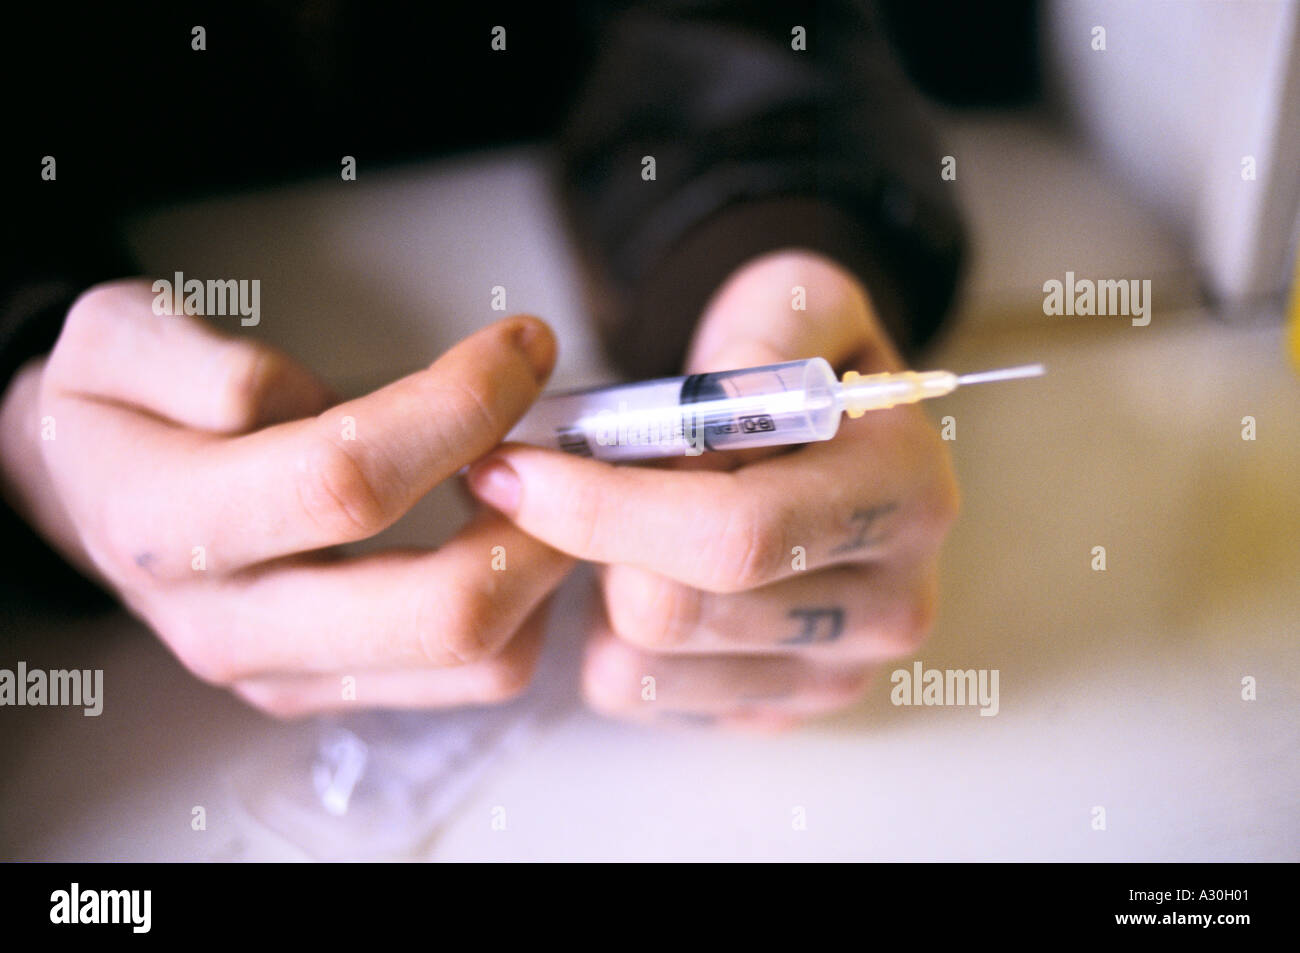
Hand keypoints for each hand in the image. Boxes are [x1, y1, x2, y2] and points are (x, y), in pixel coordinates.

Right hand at [0, 280, 574, 714]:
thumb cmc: (119, 407)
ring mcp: (290, 673)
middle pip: (435, 612)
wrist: (92, 492)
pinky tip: (514, 531)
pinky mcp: (334, 690)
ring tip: (551, 485)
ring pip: (475, 661)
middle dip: (536, 520)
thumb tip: (305, 399)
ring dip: (545, 569)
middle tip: (571, 444)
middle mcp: (231, 625)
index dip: (458, 407)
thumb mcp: (117, 337)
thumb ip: (200, 357)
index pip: (347, 479)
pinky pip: (472, 677)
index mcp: (170, 525)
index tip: (522, 347)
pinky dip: (529, 607)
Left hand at [466, 250, 958, 730]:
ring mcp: (835, 673)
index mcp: (907, 492)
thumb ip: (767, 334)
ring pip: (641, 660)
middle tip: (548, 484)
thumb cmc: (792, 363)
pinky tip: (639, 571)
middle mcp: (892, 603)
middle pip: (674, 611)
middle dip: (589, 541)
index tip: (513, 468)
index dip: (604, 506)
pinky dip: (606, 632)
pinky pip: (637, 693)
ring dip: (596, 583)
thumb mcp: (796, 303)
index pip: (736, 532)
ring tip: (621, 518)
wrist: (821, 431)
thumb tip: (718, 395)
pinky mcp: (774, 712)